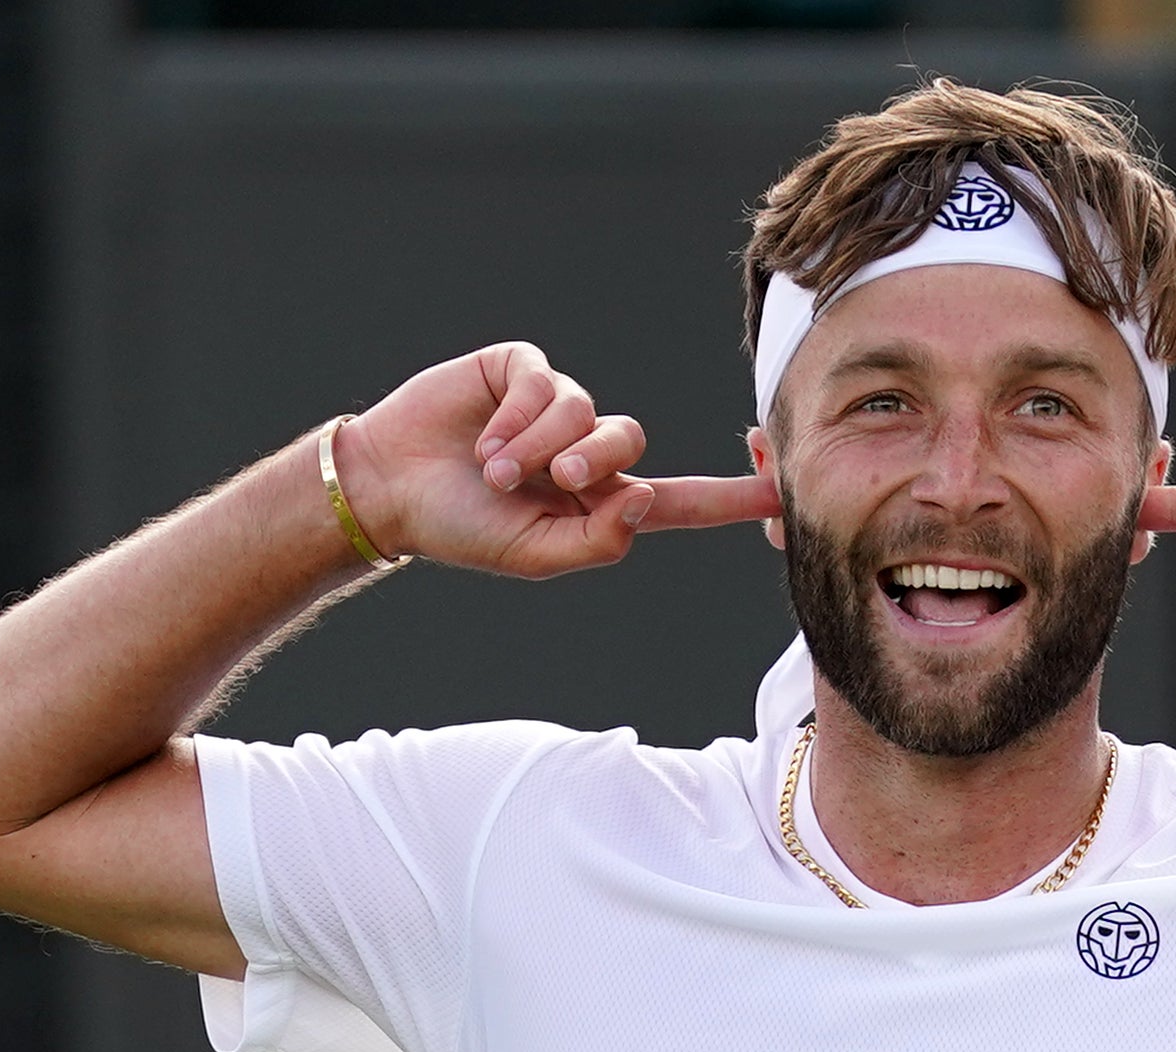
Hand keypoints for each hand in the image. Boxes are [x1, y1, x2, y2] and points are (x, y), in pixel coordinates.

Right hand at [332, 343, 773, 575]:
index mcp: (599, 503)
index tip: (783, 493)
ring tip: (495, 470)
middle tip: (549, 482)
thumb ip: (597, 540)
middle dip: (591, 463)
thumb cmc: (463, 529)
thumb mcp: (534, 554)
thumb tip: (643, 500)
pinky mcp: (521, 372)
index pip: (679, 501)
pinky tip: (485, 438)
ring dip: (539, 446)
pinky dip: (518, 416)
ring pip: (587, 411)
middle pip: (629, 443)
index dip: (730, 497)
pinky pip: (546, 381)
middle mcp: (586, 451)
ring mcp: (555, 408)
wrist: (392, 488)